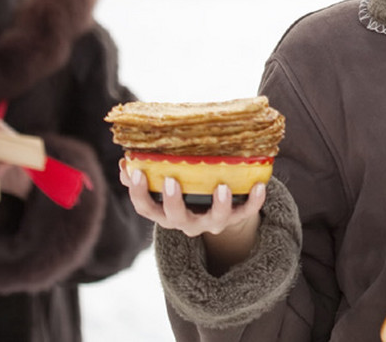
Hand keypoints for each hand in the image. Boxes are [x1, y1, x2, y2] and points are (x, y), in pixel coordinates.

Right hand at [120, 164, 264, 273]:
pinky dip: (254, 201)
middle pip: (176, 218)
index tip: (136, 173)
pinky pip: (246, 212)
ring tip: (223, 186)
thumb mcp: (164, 186)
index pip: (146, 208)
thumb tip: (125, 162)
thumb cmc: (184, 191)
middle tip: (171, 181)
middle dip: (173, 201)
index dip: (138, 193)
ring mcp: (211, 222)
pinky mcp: (235, 218)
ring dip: (219, 204)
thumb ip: (144, 176)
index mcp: (165, 213)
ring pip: (215, 220)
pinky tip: (260, 185)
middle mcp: (187, 223)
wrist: (215, 211)